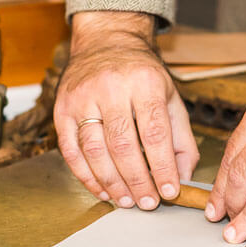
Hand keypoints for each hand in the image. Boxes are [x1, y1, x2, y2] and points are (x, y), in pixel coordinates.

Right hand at [54, 11, 198, 208]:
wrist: (106, 43)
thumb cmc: (142, 74)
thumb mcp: (170, 96)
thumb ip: (180, 137)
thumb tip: (183, 177)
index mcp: (144, 83)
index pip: (154, 133)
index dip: (162, 167)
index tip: (168, 191)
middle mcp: (111, 88)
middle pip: (122, 144)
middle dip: (136, 180)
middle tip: (147, 204)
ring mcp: (82, 98)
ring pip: (94, 149)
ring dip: (111, 182)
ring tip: (126, 201)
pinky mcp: (62, 109)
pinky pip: (70, 150)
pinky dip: (85, 175)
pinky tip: (101, 189)